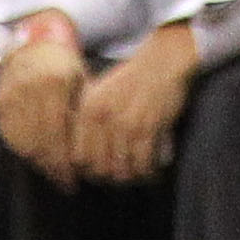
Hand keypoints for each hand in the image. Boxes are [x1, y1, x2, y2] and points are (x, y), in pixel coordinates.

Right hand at [0, 28, 88, 178]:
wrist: (31, 44)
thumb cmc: (63, 64)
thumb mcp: (79, 77)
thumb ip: (82, 109)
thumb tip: (90, 149)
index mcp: (54, 81)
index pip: (58, 132)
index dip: (66, 159)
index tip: (75, 176)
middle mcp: (28, 89)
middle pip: (42, 142)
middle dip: (56, 166)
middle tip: (67, 182)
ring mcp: (10, 98)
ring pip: (26, 143)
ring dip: (42, 163)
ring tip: (56, 174)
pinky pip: (12, 138)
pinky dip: (26, 153)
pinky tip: (40, 160)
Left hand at [69, 22, 197, 186]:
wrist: (163, 62)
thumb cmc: (131, 79)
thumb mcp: (99, 92)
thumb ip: (84, 119)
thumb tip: (77, 156)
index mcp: (87, 110)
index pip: (78, 158)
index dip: (87, 171)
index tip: (99, 172)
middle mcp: (103, 118)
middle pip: (99, 169)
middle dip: (110, 178)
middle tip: (121, 174)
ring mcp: (126, 124)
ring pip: (122, 171)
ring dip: (131, 178)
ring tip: (137, 175)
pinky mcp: (148, 127)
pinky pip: (143, 164)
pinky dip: (148, 173)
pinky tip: (152, 170)